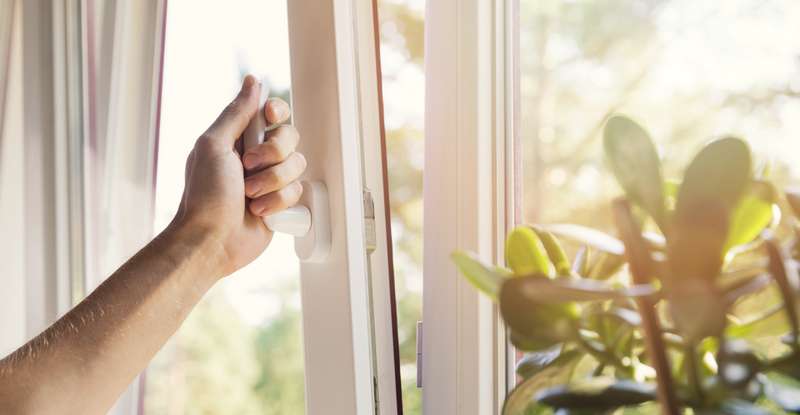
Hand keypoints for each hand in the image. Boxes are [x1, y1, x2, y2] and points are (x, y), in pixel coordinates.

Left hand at [172, 75, 305, 276]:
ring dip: (273, 182)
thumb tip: (252, 81)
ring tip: (249, 196)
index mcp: (239, 138)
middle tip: (248, 167)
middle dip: (273, 154)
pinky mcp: (281, 204)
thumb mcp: (213, 145)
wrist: (212, 240)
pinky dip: (277, 203)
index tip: (269, 119)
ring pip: (297, 166)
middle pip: (290, 137)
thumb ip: (236, 113)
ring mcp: (271, 180)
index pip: (272, 113)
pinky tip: (258, 211)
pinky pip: (298, 192)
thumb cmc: (205, 195)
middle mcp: (257, 157)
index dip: (277, 113)